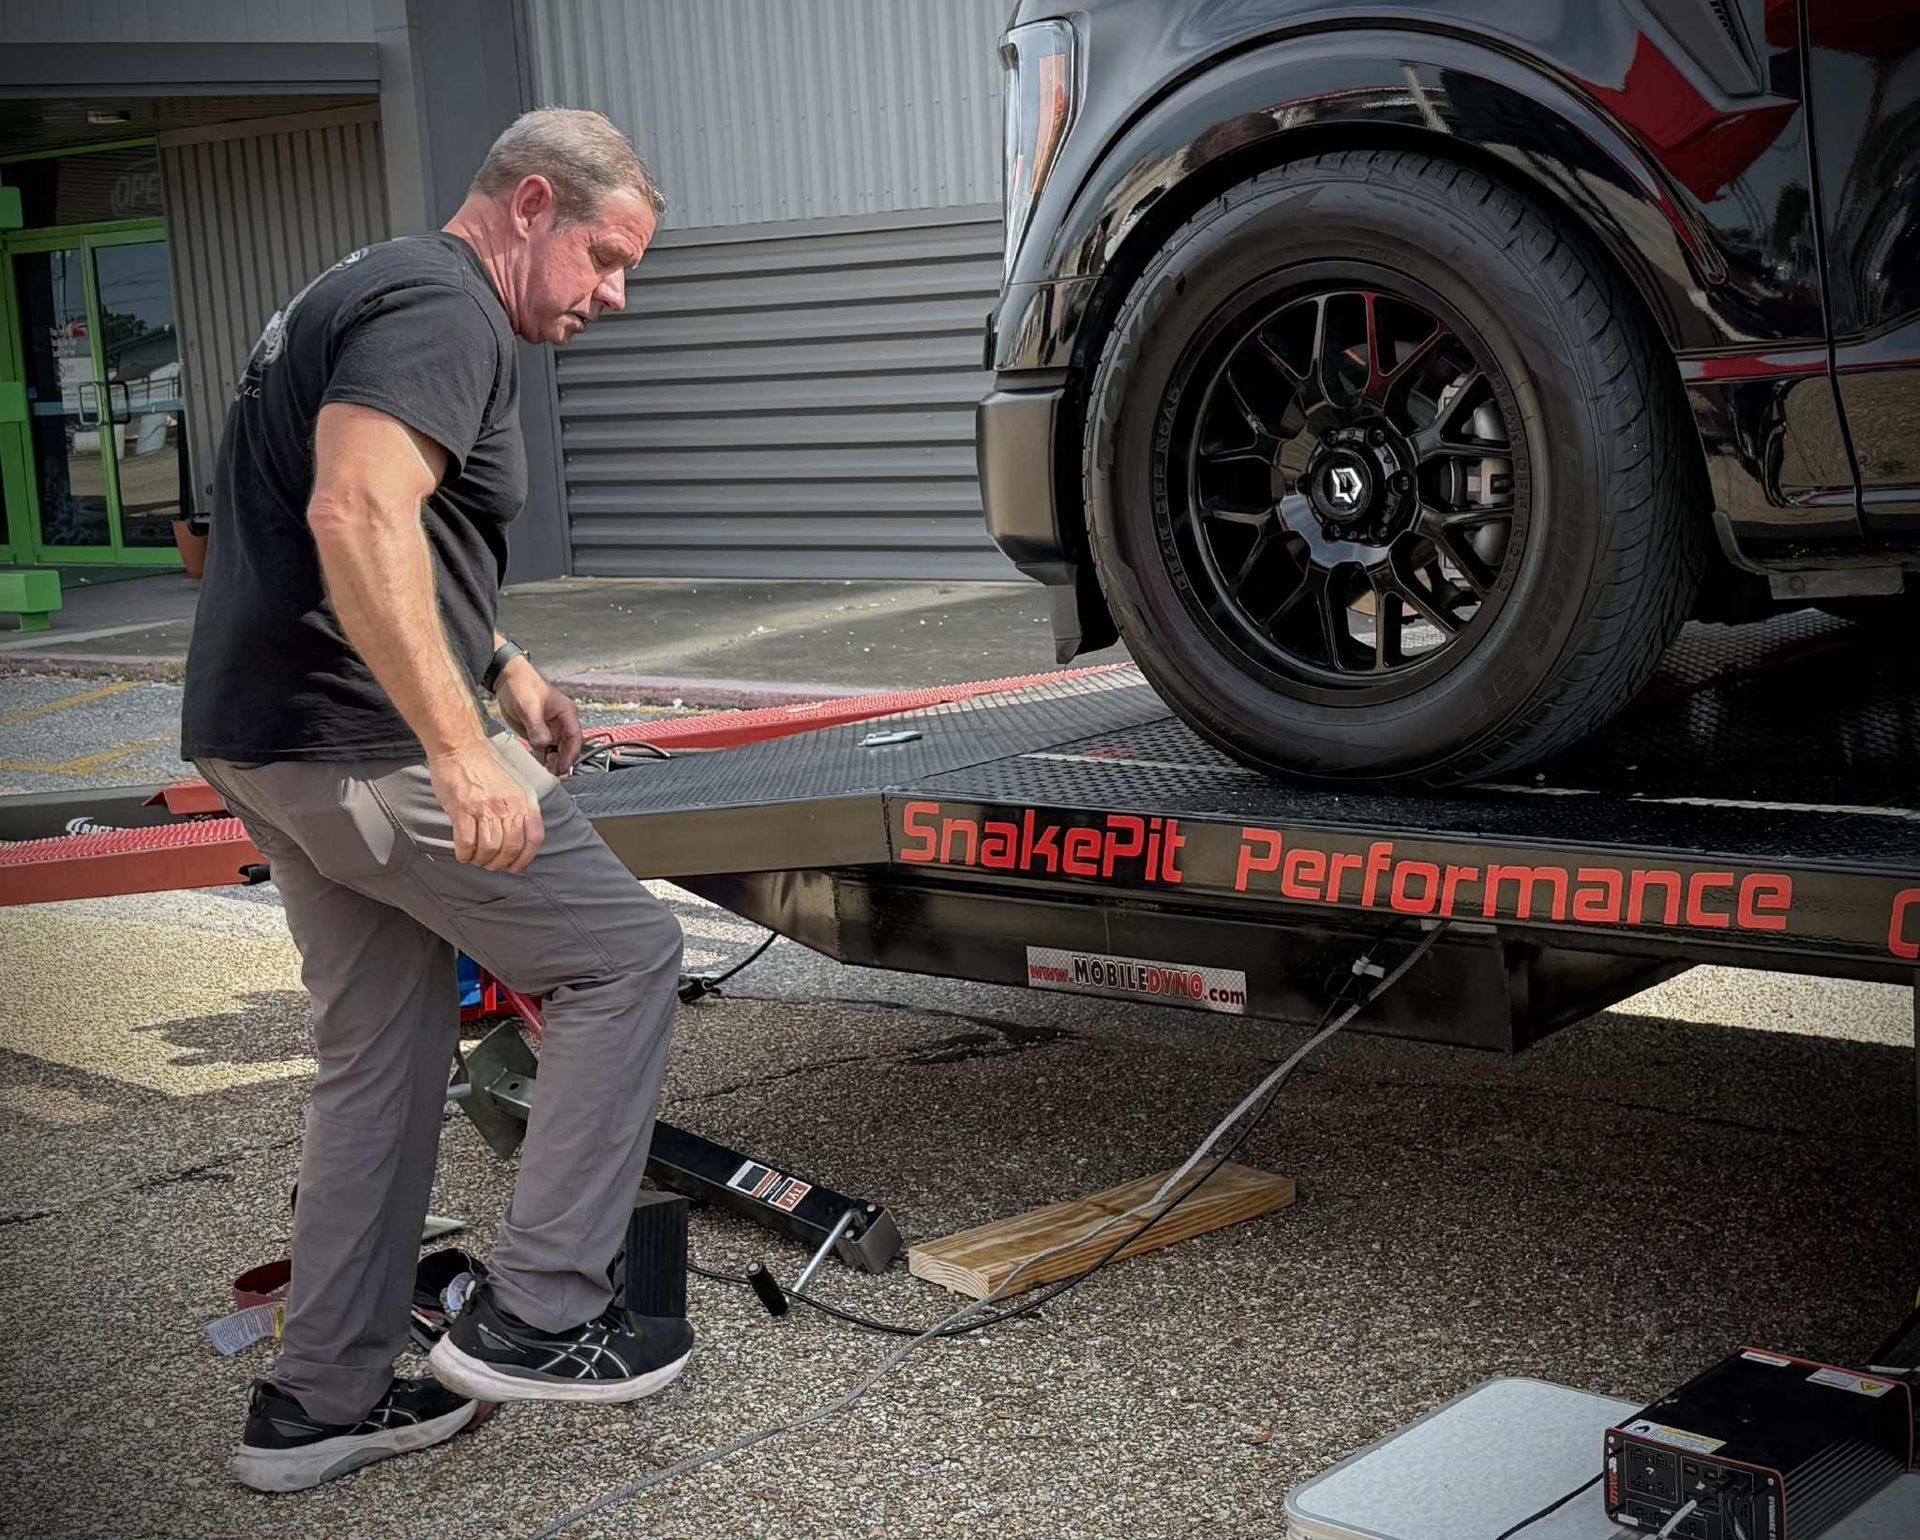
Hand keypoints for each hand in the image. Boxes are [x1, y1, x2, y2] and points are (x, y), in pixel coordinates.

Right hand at [427, 740, 544, 871]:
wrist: (461, 749)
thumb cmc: (485, 770)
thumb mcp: (513, 788)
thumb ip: (517, 812)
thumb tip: (516, 843)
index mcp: (523, 802)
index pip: (534, 839)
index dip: (525, 859)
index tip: (515, 867)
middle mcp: (508, 806)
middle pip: (511, 849)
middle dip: (500, 864)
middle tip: (490, 865)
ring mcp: (485, 808)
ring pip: (489, 849)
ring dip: (482, 860)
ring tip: (476, 858)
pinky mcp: (463, 809)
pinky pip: (466, 842)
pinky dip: (465, 854)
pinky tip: (463, 853)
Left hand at [493, 658, 584, 774]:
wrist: (506, 680)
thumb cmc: (522, 685)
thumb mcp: (528, 705)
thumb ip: (536, 726)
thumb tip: (543, 744)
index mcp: (566, 713)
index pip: (575, 738)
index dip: (571, 754)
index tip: (564, 767)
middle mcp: (561, 723)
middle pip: (568, 748)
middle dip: (562, 762)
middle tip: (553, 775)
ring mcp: (550, 730)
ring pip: (557, 752)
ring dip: (552, 763)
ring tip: (544, 774)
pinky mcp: (539, 735)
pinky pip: (544, 751)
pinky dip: (541, 760)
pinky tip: (536, 767)